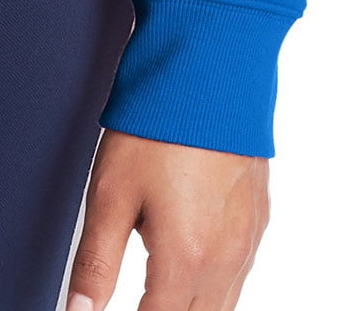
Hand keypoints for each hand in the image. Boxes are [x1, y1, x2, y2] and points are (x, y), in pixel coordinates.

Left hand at [67, 130, 268, 310]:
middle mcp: (226, 258)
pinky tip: (188, 264)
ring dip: (190, 305)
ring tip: (157, 289)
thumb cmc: (156, 124)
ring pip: (223, 304)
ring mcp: (248, 239)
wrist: (208, 66)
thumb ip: (95, 264)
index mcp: (186, 259)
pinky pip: (238, 273)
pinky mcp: (258, 218)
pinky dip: (213, 284)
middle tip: (139, 297)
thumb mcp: (109, 193)